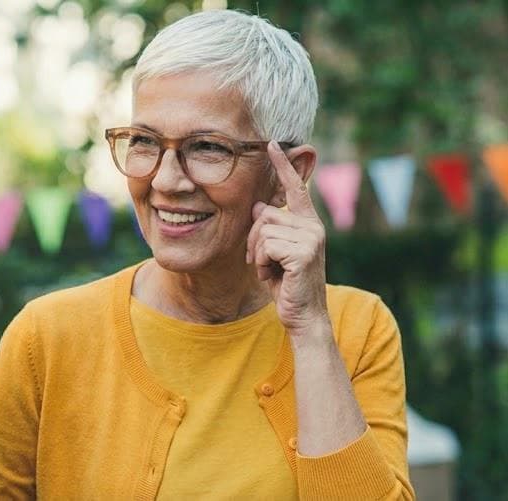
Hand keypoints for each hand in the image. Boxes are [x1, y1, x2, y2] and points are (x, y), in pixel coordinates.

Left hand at [246, 141, 328, 332]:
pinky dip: (261, 263)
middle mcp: (314, 227)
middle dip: (254, 240)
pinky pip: (266, 246)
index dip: (283, 166)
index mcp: (308, 224)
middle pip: (265, 215)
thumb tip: (259, 205)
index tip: (272, 144)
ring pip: (263, 231)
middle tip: (262, 262)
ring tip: (271, 270)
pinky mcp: (304, 252)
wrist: (303, 315)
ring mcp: (311, 238)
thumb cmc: (286, 284)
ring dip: (257, 255)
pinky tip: (273, 276)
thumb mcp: (274, 253)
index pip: (294, 189)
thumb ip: (270, 229)